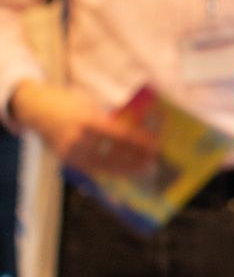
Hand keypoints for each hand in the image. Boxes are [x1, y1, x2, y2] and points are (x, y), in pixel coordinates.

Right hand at [10, 80, 158, 180]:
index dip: (138, 142)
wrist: (36, 109)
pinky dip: (108, 171)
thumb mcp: (90, 106)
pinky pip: (90, 169)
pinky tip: (122, 173)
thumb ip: (108, 118)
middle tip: (152, 162)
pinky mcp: (65, 159)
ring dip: (124, 169)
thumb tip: (134, 129)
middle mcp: (78, 139)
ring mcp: (70, 151)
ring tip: (141, 170)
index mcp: (87, 121)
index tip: (154, 145)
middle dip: (134, 159)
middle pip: (112, 153)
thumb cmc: (68, 103)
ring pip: (102, 165)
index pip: (119, 135)